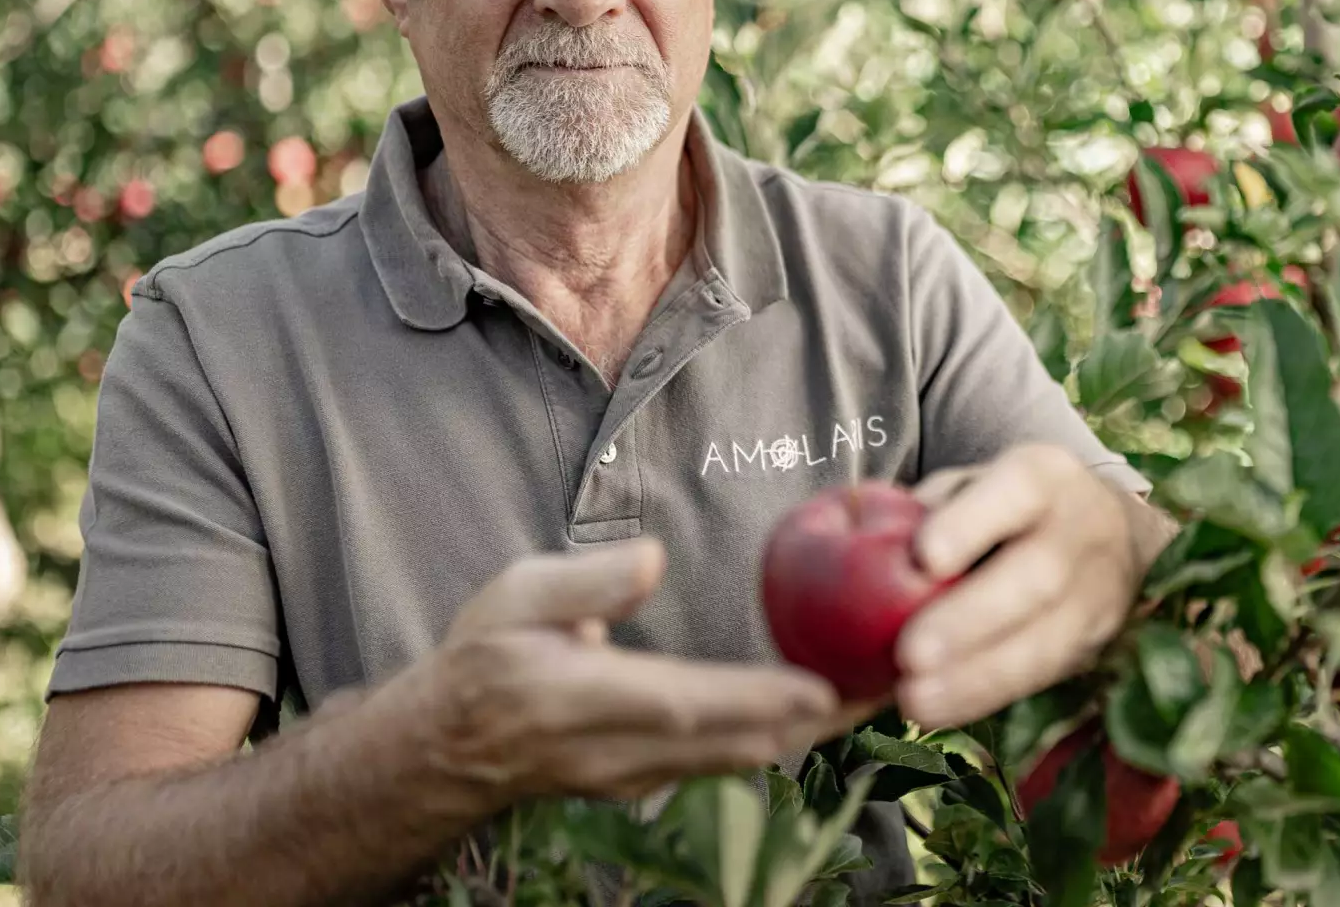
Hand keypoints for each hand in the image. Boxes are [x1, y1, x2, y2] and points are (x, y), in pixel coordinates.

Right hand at [389, 539, 850, 809]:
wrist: (445, 750)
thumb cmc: (483, 659)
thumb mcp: (513, 596)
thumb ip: (583, 581)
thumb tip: (654, 558)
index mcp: (586, 698)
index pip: (688, 703)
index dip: (761, 697)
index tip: (827, 686)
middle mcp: (622, 751)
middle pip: (739, 742)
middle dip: (821, 717)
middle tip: (894, 678)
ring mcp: (641, 776)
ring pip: (744, 758)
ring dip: (811, 729)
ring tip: (878, 687)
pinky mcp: (653, 780)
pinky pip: (730, 761)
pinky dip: (780, 735)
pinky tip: (820, 705)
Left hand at [894, 445, 1154, 727]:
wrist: (1112, 535)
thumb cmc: (1011, 509)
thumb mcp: (977, 485)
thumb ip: (929, 507)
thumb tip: (855, 534)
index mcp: (1046, 475)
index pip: (1016, 489)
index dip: (973, 524)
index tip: (924, 558)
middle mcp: (1082, 529)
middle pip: (1036, 577)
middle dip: (971, 619)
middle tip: (910, 655)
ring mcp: (1098, 592)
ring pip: (1045, 640)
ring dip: (977, 677)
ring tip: (915, 700)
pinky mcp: (1095, 644)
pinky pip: (1041, 677)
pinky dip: (985, 697)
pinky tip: (939, 712)